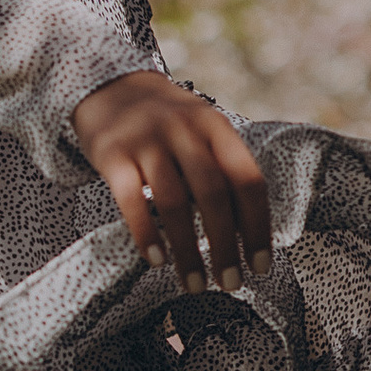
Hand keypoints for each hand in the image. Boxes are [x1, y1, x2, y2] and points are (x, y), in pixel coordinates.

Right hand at [71, 72, 272, 293]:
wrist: (110, 87)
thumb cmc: (165, 123)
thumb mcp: (201, 130)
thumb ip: (222, 169)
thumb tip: (248, 234)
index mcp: (216, 127)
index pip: (247, 181)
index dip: (257, 227)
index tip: (260, 264)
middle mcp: (184, 131)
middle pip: (213, 195)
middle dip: (224, 246)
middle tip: (230, 283)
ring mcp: (147, 141)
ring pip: (174, 202)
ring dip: (187, 250)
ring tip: (194, 283)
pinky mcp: (113, 155)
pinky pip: (131, 201)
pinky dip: (146, 234)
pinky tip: (157, 259)